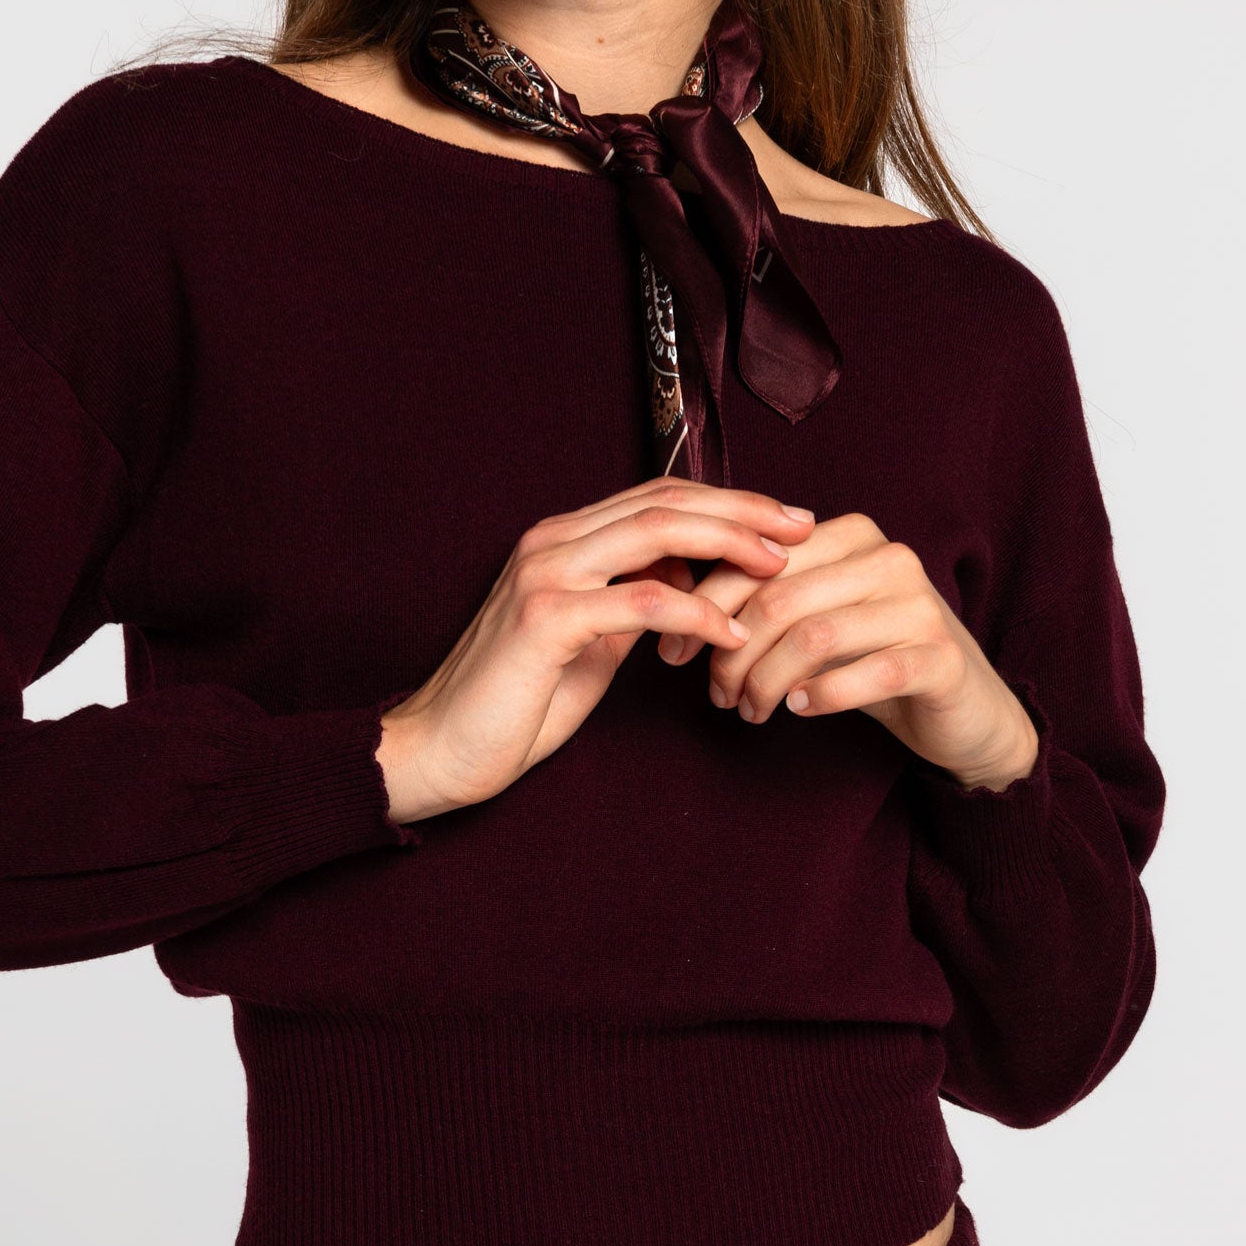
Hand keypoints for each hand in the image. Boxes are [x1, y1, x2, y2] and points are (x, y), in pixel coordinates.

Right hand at [376, 476, 817, 822]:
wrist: (441, 747)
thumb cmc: (516, 702)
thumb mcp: (590, 644)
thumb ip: (632, 603)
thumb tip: (689, 582)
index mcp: (563, 540)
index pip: (658, 497)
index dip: (728, 501)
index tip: (786, 521)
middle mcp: (552, 541)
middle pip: (665, 502)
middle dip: (743, 509)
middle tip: (804, 526)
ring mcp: (545, 574)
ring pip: (656, 533)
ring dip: (728, 543)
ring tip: (780, 566)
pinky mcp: (546, 619)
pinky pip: (639, 601)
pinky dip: (695, 611)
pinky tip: (733, 635)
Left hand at [669, 510, 1039, 791]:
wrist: (965, 708)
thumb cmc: (873, 659)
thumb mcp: (816, 620)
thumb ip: (764, 601)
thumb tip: (679, 608)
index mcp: (851, 536)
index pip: (757, 560)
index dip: (705, 607)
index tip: (673, 652)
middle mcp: (889, 558)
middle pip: (779, 600)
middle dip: (730, 654)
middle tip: (716, 695)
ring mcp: (919, 605)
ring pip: (815, 638)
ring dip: (768, 683)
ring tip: (750, 711)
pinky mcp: (941, 657)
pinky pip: (867, 674)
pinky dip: (823, 696)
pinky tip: (800, 710)